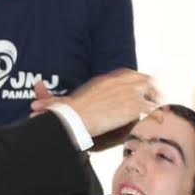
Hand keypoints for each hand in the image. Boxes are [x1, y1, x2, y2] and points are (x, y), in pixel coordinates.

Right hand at [32, 69, 157, 137]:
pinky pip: (152, 108)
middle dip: (151, 88)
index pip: (128, 74)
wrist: (76, 120)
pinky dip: (157, 114)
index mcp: (105, 80)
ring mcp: (127, 93)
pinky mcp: (132, 106)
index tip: (141, 88)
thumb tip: (35, 86)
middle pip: (143, 79)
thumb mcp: (60, 101)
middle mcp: (119, 83)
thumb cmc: (68, 113)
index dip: (137, 81)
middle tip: (155, 97)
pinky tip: (160, 120)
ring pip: (151, 91)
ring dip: (156, 99)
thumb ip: (48, 94)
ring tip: (160, 107)